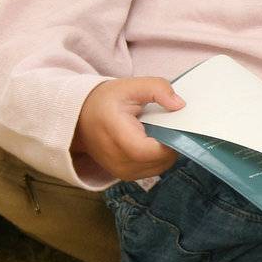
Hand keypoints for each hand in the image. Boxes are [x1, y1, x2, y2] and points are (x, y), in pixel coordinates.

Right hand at [71, 76, 185, 181]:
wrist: (82, 118)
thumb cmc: (106, 101)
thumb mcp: (131, 86)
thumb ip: (158, 89)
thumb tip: (179, 105)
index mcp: (114, 134)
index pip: (147, 150)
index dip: (168, 141)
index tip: (176, 126)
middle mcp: (116, 159)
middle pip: (159, 160)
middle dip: (172, 142)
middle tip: (168, 125)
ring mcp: (121, 171)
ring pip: (160, 166)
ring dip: (166, 150)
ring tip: (157, 131)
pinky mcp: (126, 175)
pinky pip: (154, 169)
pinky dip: (160, 156)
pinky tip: (152, 141)